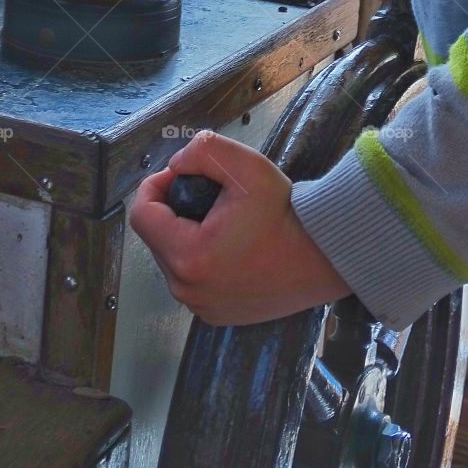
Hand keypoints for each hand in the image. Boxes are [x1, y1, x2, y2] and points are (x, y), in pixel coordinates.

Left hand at [129, 130, 351, 325]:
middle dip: (174, 210)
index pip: (142, 215)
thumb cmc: (285, 212)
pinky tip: (231, 245)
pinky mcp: (218, 315)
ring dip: (187, 234)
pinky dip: (202, 259)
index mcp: (188, 257)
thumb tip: (176, 165)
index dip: (156, 186)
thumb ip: (201, 152)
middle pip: (157, 237)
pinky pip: (193, 280)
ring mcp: (203, 307)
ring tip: (222, 220)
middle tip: (209, 194)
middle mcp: (189, 291)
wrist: (325, 255)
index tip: (183, 175)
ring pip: (173, 259)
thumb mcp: (245, 166)